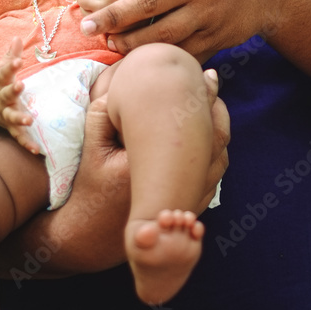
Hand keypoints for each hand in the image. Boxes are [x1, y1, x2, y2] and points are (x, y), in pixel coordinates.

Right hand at [0, 38, 39, 152]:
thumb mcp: (0, 67)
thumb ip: (11, 55)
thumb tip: (18, 37)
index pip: (4, 72)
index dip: (11, 66)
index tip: (18, 61)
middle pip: (5, 94)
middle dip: (12, 91)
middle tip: (20, 85)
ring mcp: (2, 113)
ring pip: (10, 116)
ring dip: (19, 118)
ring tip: (29, 120)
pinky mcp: (7, 126)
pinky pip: (17, 136)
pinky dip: (26, 143)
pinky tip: (36, 150)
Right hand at [0, 71, 229, 275]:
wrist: (91, 234)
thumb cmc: (90, 186)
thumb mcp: (91, 146)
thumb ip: (103, 111)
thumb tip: (122, 82)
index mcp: (154, 166)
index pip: (194, 124)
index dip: (205, 96)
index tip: (206, 76)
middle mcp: (178, 186)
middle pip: (216, 140)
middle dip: (217, 109)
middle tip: (212, 82)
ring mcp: (188, 199)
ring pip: (220, 157)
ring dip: (219, 129)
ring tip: (212, 105)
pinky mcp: (190, 208)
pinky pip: (215, 175)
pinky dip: (216, 152)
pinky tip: (205, 134)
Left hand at [79, 0, 263, 56]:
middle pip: (145, 4)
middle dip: (112, 17)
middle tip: (88, 27)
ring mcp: (207, 15)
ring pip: (161, 36)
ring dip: (132, 44)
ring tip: (113, 44)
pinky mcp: (215, 39)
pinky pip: (181, 53)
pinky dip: (160, 58)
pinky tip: (143, 61)